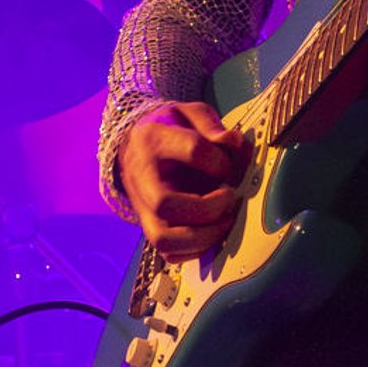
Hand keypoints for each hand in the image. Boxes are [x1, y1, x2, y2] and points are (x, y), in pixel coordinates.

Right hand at [119, 101, 249, 259]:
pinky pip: (169, 253)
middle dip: (208, 207)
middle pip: (165, 203)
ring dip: (203, 236)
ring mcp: (142, 206)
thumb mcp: (188, 113)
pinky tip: (212, 232)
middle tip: (230, 197)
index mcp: (153, 140)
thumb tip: (233, 143)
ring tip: (225, 221)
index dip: (221, 160)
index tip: (229, 165)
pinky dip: (196, 250)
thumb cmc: (170, 129)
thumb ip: (211, 125)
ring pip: (163, 238)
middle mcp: (141, 176)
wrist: (135, 146)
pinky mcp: (148, 227)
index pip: (194, 150)